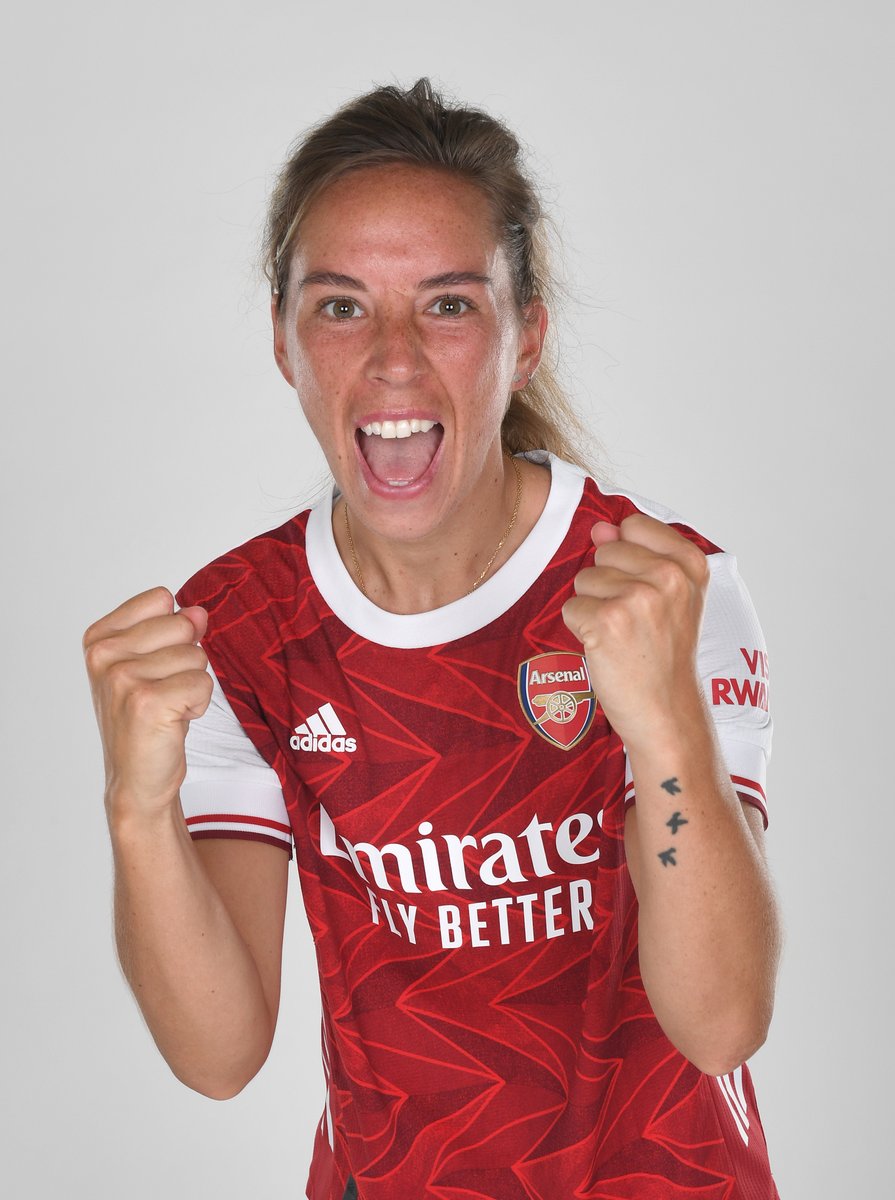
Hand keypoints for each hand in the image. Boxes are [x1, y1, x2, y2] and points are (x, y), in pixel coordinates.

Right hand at [83, 587, 212, 817]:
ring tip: (167, 709)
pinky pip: (202, 683)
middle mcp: (103, 654)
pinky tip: (173, 722)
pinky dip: (198, 705)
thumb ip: (176, 630)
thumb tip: (198, 612)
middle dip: (187, 661)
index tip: (155, 666)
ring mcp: (121, 678)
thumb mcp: (158, 664)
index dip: (174, 632)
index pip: (162, 599)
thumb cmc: (148, 718)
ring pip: (196, 656)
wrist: (137, 778)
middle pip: (183, 625)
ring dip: (192, 686)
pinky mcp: (145, 702)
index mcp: (100, 637)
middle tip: (164, 692)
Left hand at [561, 515, 709, 753]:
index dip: (627, 557)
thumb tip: (600, 527)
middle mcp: (668, 576)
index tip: (644, 590)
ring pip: (584, 579)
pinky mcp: (608, 621)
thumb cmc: (664, 654)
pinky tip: (607, 649)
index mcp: (689, 563)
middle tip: (633, 621)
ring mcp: (638, 598)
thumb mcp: (667, 596)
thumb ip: (635, 553)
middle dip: (607, 584)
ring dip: (593, 608)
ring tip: (621, 636)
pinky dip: (580, 629)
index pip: (634, 525)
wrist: (665, 710)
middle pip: (605, 552)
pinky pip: (571, 607)